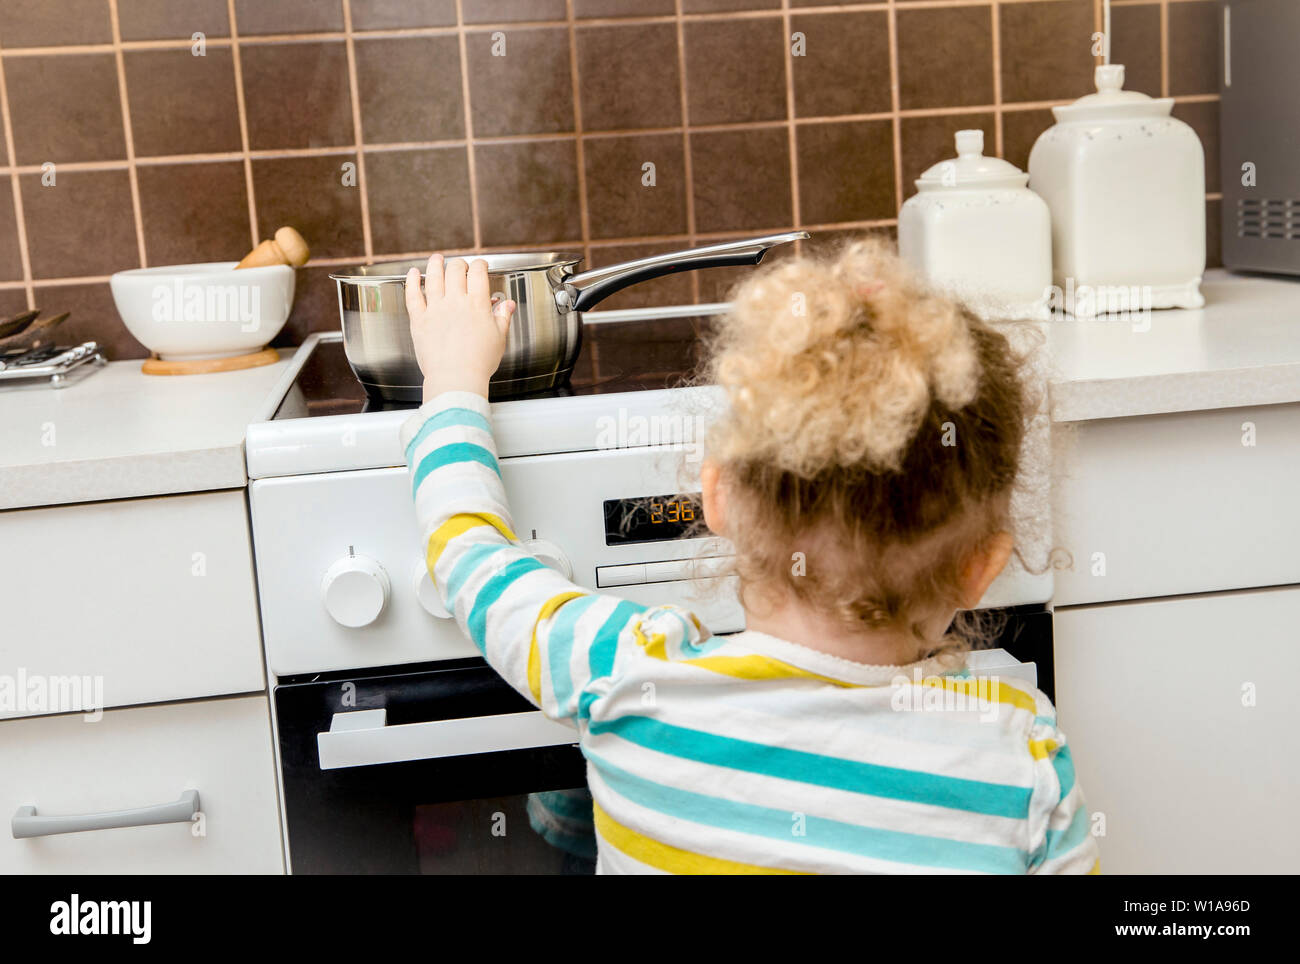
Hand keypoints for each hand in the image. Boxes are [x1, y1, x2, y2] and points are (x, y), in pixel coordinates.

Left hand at [405, 253, 515, 400]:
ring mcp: (435, 309)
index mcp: (477, 305)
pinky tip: (413, 273)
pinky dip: (412, 281)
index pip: (478, 273)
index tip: (480, 265)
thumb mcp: (499, 339)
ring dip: (436, 264)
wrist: (456, 379)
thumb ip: (502, 317)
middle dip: (460, 263)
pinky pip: (413, 295)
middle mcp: (455, 302)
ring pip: (434, 277)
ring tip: (437, 258)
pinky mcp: (419, 319)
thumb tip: (507, 305)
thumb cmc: (478, 363)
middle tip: (461, 264)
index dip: (480, 264)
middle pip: (456, 270)